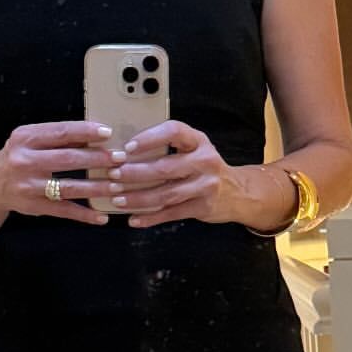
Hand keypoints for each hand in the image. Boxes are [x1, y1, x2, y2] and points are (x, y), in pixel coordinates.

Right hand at [0, 118, 117, 223]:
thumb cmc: (17, 157)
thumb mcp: (29, 140)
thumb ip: (56, 137)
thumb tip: (94, 134)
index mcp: (26, 138)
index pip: (60, 132)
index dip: (85, 132)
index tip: (107, 133)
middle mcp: (25, 161)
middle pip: (67, 159)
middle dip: (96, 159)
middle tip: (120, 159)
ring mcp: (30, 186)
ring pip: (68, 187)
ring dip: (95, 187)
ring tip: (117, 186)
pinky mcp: (34, 206)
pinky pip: (63, 211)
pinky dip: (84, 214)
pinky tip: (102, 216)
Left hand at [104, 120, 240, 227]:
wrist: (238, 192)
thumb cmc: (204, 166)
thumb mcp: (193, 148)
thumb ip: (168, 147)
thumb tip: (125, 152)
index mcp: (198, 141)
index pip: (174, 131)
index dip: (149, 138)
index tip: (128, 147)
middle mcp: (204, 161)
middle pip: (165, 167)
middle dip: (135, 173)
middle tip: (113, 176)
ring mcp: (206, 186)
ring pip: (166, 194)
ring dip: (138, 198)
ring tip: (117, 199)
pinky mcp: (203, 208)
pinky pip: (172, 213)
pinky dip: (151, 218)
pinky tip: (134, 219)